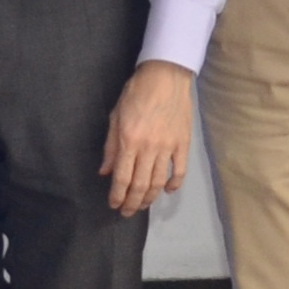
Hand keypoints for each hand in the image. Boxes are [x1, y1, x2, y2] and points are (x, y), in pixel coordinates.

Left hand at [97, 61, 196, 218]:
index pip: (122, 177)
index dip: (117, 195)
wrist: (166, 76)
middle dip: (132, 203)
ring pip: (158, 182)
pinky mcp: (183, 144)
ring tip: (143, 205)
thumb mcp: (115, 116)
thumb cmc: (136, 92)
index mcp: (129, 141)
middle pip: (140, 185)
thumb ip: (110, 147)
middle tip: (127, 212)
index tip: (114, 205)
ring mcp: (168, 147)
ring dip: (150, 197)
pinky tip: (167, 191)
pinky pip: (179, 171)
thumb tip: (105, 172)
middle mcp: (148, 148)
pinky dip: (174, 184)